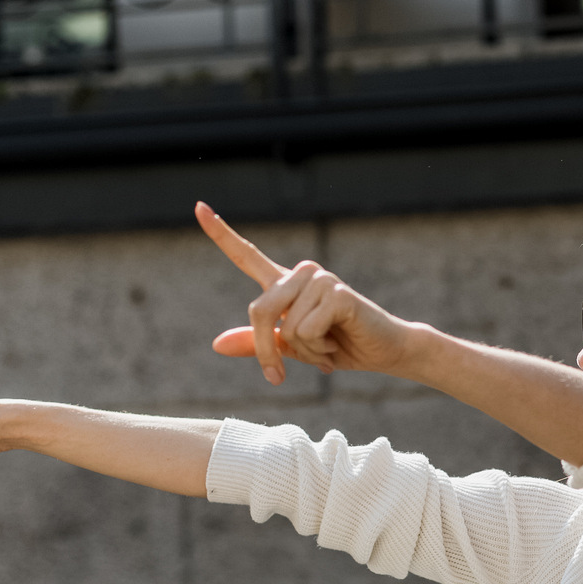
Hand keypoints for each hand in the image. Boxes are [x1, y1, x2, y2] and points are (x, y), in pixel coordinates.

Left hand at [196, 201, 419, 384]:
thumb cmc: (339, 347)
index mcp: (285, 284)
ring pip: (286, 329)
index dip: (221, 233)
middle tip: (280, 375)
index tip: (198, 207)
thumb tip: (216, 345)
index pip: (247, 255)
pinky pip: (306, 331)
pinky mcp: (337, 292)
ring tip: (328, 345)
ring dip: (306, 351)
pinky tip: (340, 340)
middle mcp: (300, 275)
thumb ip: (257, 344)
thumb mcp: (292, 350)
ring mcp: (320, 279)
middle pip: (260, 312)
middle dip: (267, 352)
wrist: (384, 352)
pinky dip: (320, 349)